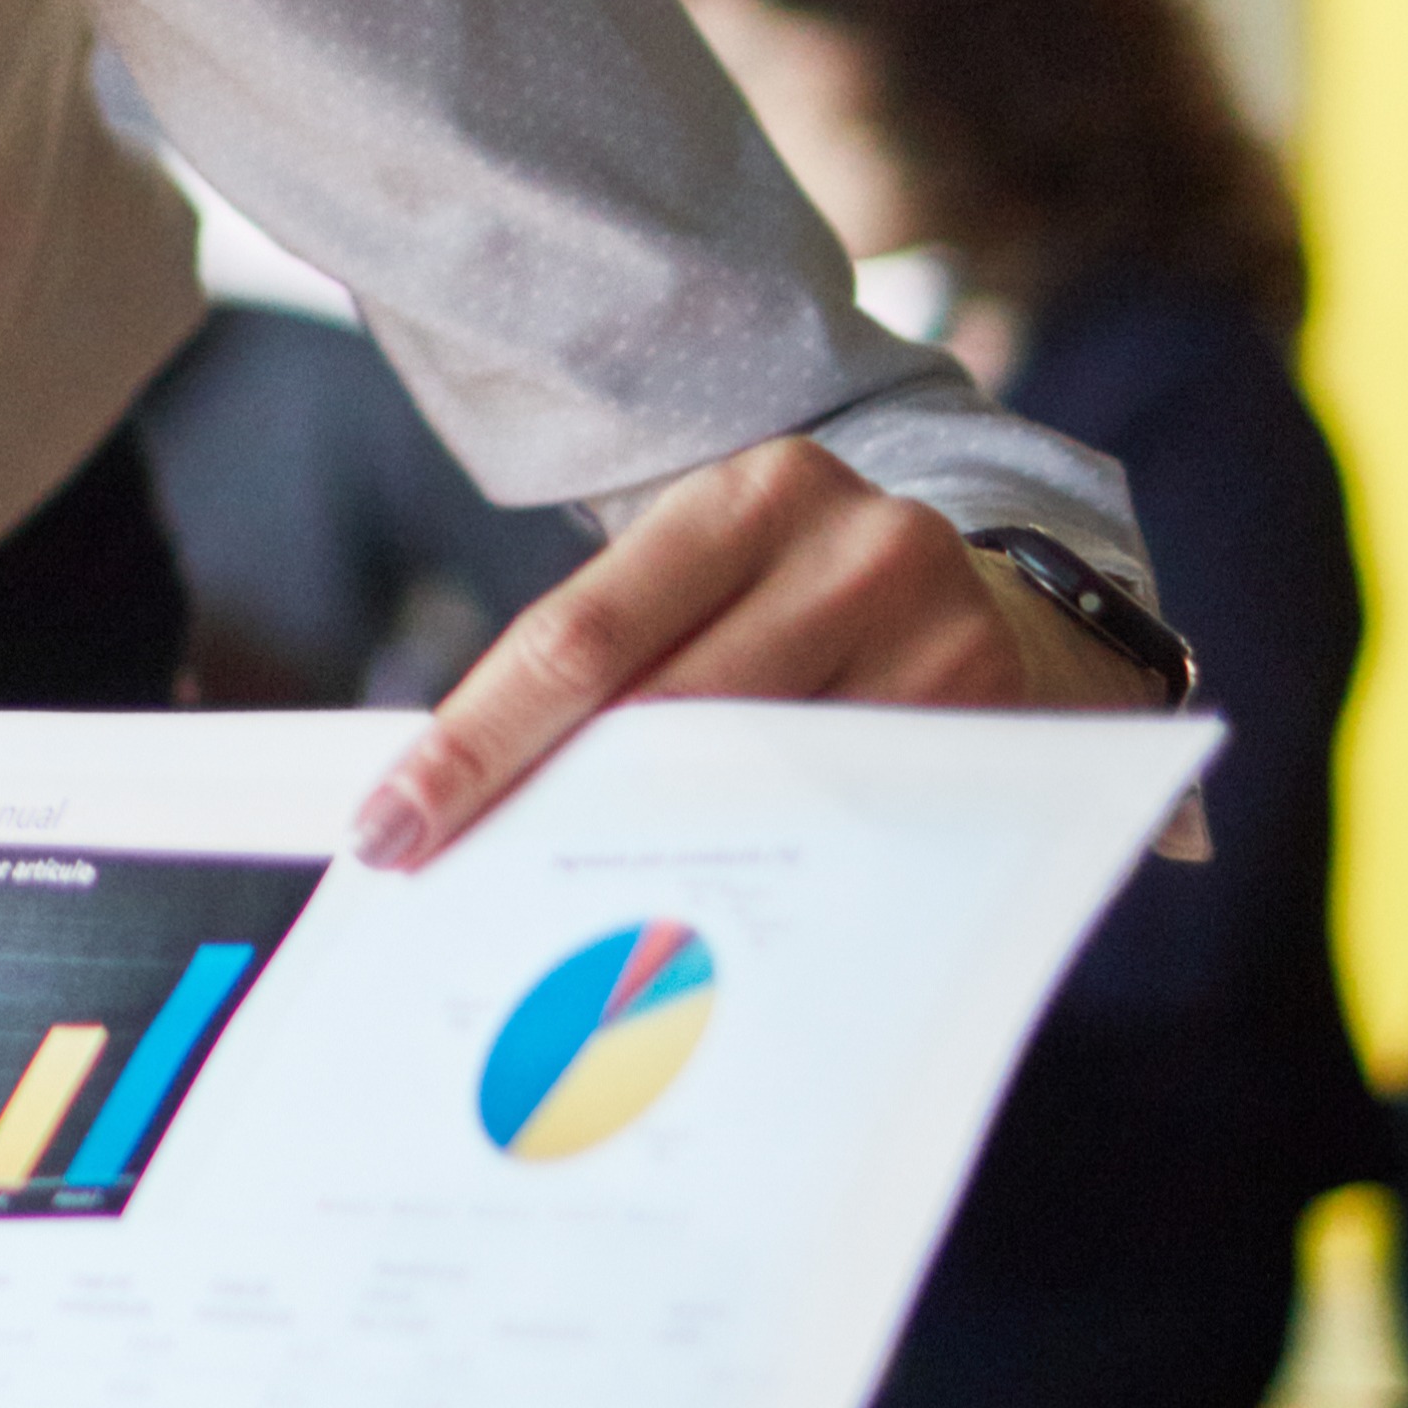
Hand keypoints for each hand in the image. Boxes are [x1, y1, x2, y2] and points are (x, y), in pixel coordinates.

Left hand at [348, 436, 1148, 868]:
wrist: (1018, 612)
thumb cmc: (816, 611)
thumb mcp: (722, 586)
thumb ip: (621, 663)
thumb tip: (462, 797)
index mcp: (749, 493)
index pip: (579, 636)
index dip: (475, 742)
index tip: (389, 827)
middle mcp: (848, 542)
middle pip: (661, 712)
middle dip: (544, 806)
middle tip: (452, 889)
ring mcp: (934, 625)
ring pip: (749, 774)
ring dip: (646, 847)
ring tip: (564, 913)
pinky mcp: (990, 710)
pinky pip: (841, 815)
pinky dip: (759, 861)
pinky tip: (702, 904)